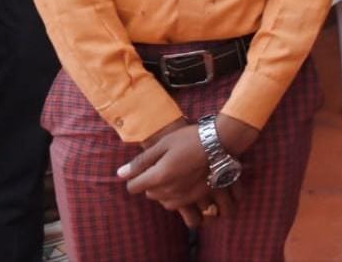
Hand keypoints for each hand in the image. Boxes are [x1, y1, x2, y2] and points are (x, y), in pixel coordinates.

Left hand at [121, 114, 258, 225]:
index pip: (133, 187)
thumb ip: (141, 161)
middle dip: (150, 181)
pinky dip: (174, 195)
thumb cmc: (190, 139)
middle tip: (162, 164)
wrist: (220, 143)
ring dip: (162, 189)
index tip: (143, 167)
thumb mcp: (163, 144)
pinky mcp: (194, 197)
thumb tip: (120, 174)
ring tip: (173, 172)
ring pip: (162, 199)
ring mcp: (182, 196)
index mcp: (158, 176)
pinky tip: (182, 181)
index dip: (134, 177)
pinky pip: (176, 203)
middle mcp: (168, 191)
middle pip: (148, 193)